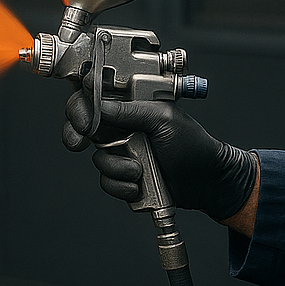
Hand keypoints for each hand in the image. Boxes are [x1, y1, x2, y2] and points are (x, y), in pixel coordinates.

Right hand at [63, 91, 256, 219]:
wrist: (207, 181)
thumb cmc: (193, 144)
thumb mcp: (164, 119)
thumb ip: (131, 111)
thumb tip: (101, 107)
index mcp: (130, 107)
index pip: (93, 99)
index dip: (80, 106)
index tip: (83, 119)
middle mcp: (120, 128)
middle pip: (81, 127)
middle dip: (77, 134)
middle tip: (82, 141)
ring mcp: (120, 153)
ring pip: (97, 159)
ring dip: (117, 167)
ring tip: (140, 169)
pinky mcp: (122, 176)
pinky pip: (107, 182)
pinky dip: (122, 186)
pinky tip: (140, 184)